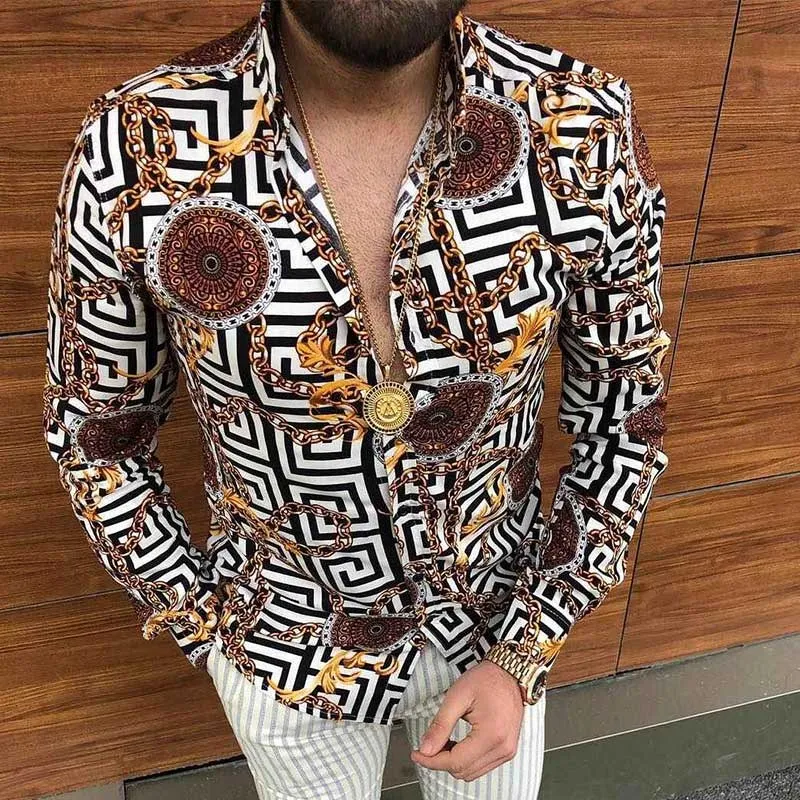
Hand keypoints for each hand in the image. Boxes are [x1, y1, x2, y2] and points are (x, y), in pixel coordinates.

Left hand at [410, 660, 524, 781]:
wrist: (510, 672)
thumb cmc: (486, 679)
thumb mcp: (457, 696)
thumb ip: (440, 724)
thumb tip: (425, 749)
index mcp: (491, 735)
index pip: (456, 762)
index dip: (431, 761)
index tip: (417, 753)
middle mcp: (503, 748)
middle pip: (463, 771)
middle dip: (440, 761)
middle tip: (427, 745)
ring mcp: (507, 751)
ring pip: (472, 773)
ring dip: (453, 762)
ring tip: (442, 742)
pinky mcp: (507, 750)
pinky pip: (482, 766)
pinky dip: (465, 760)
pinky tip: (456, 744)